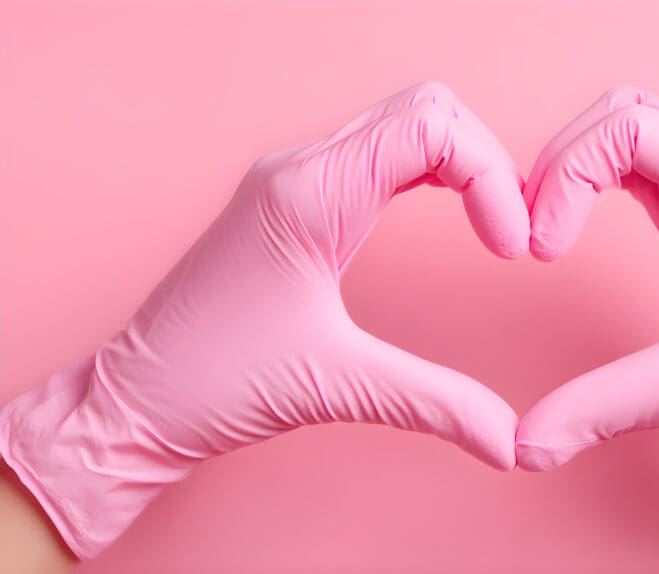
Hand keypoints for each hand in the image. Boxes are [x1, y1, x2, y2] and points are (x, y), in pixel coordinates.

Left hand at [0, 81, 527, 558]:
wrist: (134, 403)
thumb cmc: (212, 385)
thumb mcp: (335, 389)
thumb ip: (434, 406)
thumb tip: (511, 443)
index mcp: (310, 195)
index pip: (430, 127)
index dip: (491, 176)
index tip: (510, 248)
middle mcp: (302, 168)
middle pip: (427, 110)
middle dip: (486, 161)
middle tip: (511, 233)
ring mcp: (295, 179)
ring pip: (406, 123)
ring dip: (463, 163)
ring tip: (495, 226)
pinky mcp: (295, 201)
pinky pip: (381, 155)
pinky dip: (433, 174)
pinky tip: (452, 217)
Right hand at [515, 86, 658, 572]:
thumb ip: (606, 407)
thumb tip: (526, 445)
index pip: (632, 127)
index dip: (570, 173)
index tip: (545, 250)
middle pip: (625, 114)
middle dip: (564, 161)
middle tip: (534, 231)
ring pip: (631, 136)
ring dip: (576, 171)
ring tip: (546, 231)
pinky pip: (643, 174)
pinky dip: (595, 190)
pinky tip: (574, 233)